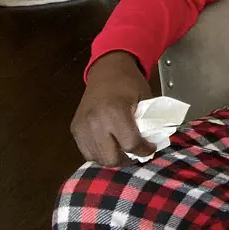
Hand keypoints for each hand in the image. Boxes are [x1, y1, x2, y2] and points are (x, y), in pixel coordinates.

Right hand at [70, 51, 154, 165]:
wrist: (107, 70)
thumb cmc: (129, 82)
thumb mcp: (145, 98)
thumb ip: (148, 121)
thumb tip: (153, 142)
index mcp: (115, 112)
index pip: (130, 144)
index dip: (144, 150)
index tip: (151, 148)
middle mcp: (95, 122)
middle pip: (111, 158)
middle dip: (127, 159)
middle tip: (137, 152)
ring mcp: (82, 127)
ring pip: (97, 158)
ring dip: (113, 158)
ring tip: (124, 150)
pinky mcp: (75, 129)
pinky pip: (87, 152)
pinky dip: (100, 153)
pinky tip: (111, 146)